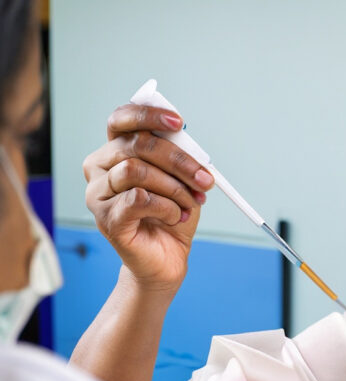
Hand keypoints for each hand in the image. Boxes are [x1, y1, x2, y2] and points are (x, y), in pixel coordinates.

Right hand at [83, 104, 215, 292]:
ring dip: (174, 187)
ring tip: (189, 203)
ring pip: (136, 171)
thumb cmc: (172, 215)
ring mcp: (98, 194)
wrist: (167, 258)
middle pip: (136, 144)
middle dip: (178, 161)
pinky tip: (175, 216)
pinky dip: (166, 206)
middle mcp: (99, 168)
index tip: (178, 122)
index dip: (148, 115)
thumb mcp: (181, 180)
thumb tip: (183, 134)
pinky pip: (138, 198)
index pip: (121, 120)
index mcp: (114, 151)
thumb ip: (178, 154)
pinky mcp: (106, 218)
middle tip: (205, 179)